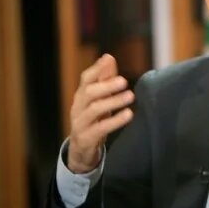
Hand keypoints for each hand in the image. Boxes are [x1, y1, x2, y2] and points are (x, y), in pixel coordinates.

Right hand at [68, 54, 134, 172]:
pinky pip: (100, 128)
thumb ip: (104, 80)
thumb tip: (109, 57)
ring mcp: (80, 123)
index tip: (109, 60)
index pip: (86, 79)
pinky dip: (115, 121)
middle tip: (124, 81)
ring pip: (94, 109)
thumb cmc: (93, 120)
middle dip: (106, 85)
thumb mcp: (98, 100)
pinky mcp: (86, 138)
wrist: (81, 150)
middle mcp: (78, 107)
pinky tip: (128, 115)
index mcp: (81, 96)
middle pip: (89, 92)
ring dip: (113, 101)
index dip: (96, 69)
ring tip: (130, 96)